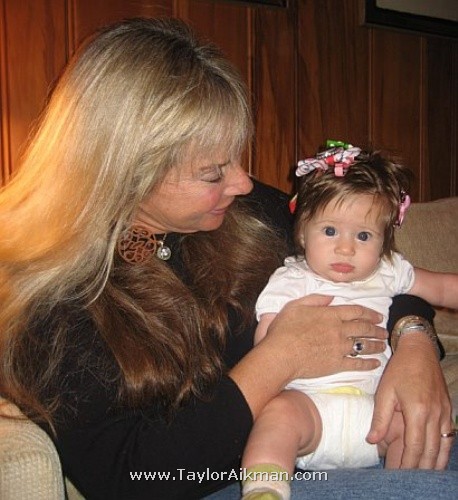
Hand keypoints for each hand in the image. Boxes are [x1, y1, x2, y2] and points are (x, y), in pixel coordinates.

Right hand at [231, 295, 386, 418]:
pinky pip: (358, 363)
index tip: (378, 316)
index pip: (356, 311)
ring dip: (376, 344)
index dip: (369, 313)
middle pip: (364, 328)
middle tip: (384, 331)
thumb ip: (315, 299)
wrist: (281, 354)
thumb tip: (331, 296)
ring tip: (383, 345)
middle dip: (376, 329)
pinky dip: (369, 363)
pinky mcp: (337, 364)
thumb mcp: (296, 306)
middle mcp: (339, 330)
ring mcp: (340, 348)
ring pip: (364, 345)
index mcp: (330, 314)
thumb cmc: (284, 329)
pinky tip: (376, 363)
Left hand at [367, 332, 453, 468]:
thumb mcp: (385, 391)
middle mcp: (434, 414)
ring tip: (424, 475)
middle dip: (420, 468)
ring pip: (443, 447)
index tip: (399, 473)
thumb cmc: (400, 369)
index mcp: (417, 410)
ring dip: (434, 463)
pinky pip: (448, 436)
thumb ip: (380, 417)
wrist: (420, 351)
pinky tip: (438, 459)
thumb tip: (372, 440)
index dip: (408, 463)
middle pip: (431, 451)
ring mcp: (444, 413)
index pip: (415, 446)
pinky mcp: (448, 410)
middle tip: (409, 480)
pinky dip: (444, 451)